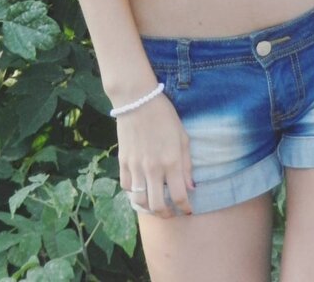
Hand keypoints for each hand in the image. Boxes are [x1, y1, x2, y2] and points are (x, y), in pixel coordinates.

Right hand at [117, 91, 194, 218]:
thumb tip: (190, 188)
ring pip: (140, 201)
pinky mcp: (123, 162)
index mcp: (171, 161)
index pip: (178, 197)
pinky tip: (141, 189)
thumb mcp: (182, 136)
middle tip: (171, 213)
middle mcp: (153, 168)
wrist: (137, 100)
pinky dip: (134, 192)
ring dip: (149, 207)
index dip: (185, 208)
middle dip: (166, 214)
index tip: (187, 210)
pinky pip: (126, 187)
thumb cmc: (164, 115)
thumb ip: (187, 164)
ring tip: (155, 205)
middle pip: (157, 206)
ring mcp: (135, 166)